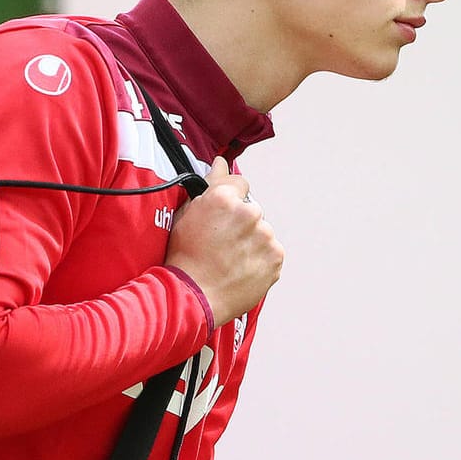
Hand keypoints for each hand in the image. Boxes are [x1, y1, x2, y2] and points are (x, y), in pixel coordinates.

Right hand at [164, 157, 281, 327]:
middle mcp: (249, 213)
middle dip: (240, 224)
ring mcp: (265, 236)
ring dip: (251, 242)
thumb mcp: (187, 215)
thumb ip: (209, 184)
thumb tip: (221, 163)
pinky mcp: (275, 257)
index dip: (230, 201)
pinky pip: (271, 252)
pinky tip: (240, 268)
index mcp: (224, 198)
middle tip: (221, 244)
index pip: (240, 184)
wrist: (192, 296)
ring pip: (262, 232)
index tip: (223, 217)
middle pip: (251, 210)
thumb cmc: (184, 257)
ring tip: (229, 260)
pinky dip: (259, 259)